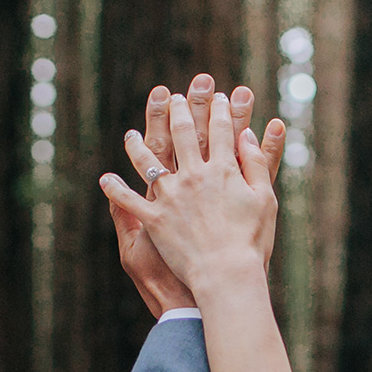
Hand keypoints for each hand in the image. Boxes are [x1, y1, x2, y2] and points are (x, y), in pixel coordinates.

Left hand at [132, 76, 283, 264]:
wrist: (227, 273)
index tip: (220, 97)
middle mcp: (193, 176)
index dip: (221, 111)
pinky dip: (115, 190)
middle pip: (183, 135)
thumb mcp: (266, 199)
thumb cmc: (252, 240)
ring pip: (148, 162)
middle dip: (178, 112)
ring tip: (130, 134)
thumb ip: (257, 164)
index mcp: (223, 170)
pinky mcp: (154, 219)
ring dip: (137, 144)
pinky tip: (105, 179)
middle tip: (174, 98)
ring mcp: (171, 196)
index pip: (221, 131)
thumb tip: (248, 135)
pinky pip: (128, 202)